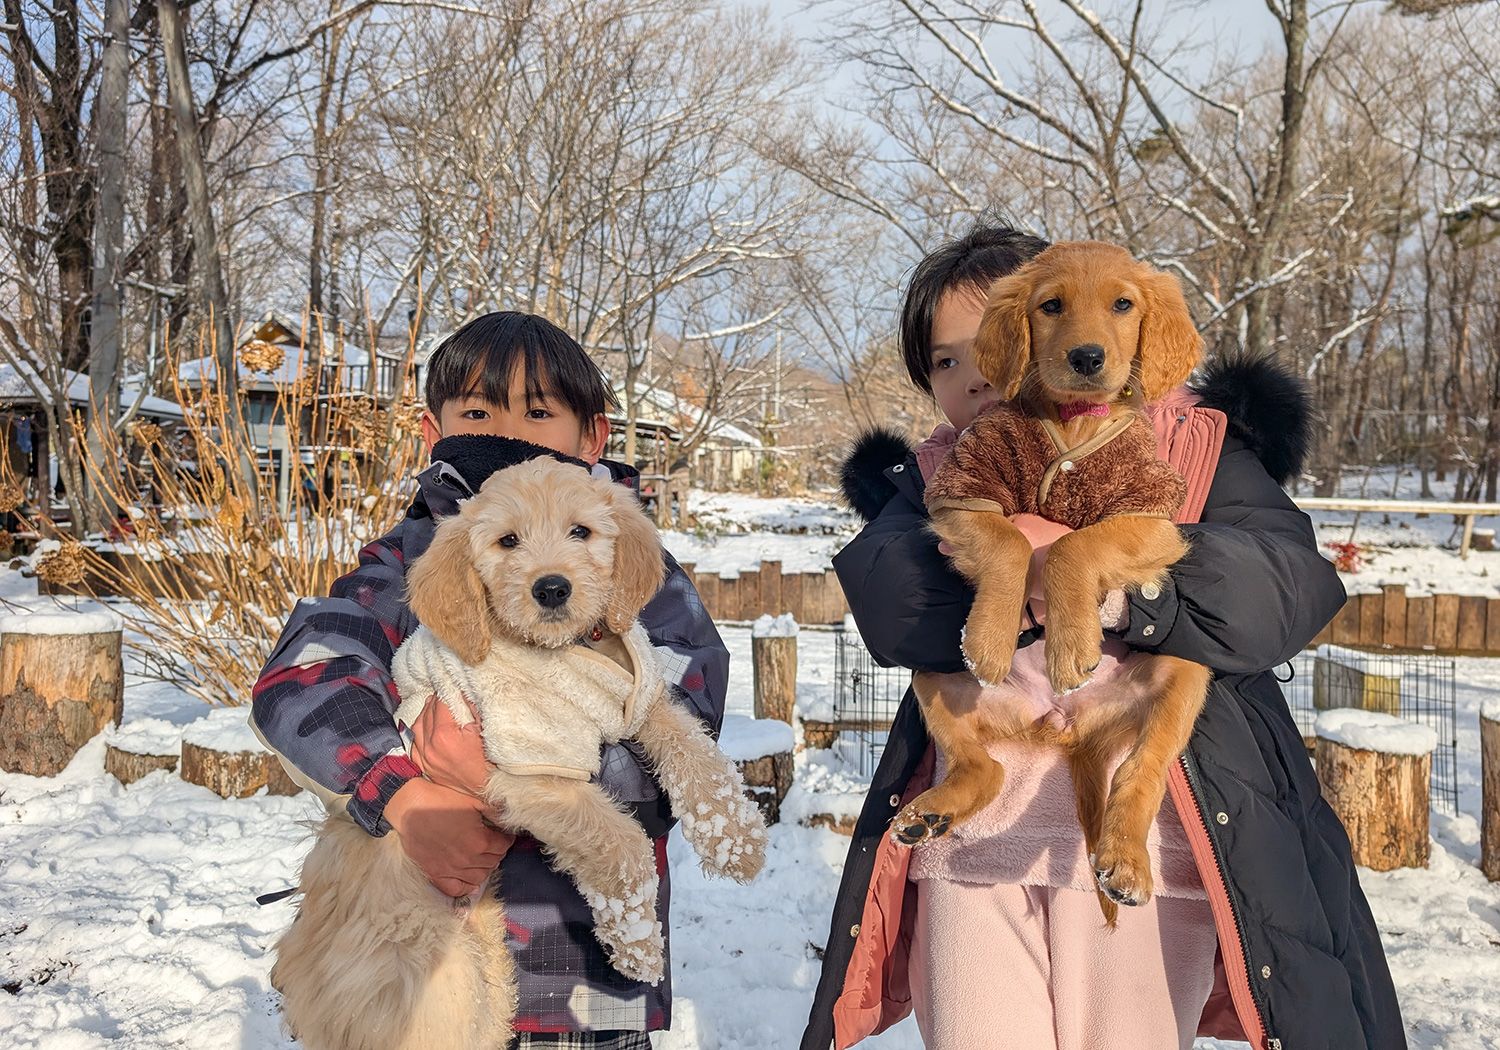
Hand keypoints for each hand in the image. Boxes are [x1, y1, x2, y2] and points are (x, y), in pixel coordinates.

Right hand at [385, 777, 512, 897]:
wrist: (409, 807)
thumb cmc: (441, 800)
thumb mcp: (473, 801)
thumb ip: (494, 812)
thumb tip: (507, 818)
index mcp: (479, 841)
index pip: (503, 846)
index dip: (506, 838)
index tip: (505, 834)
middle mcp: (467, 859)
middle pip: (493, 861)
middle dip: (497, 852)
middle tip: (495, 844)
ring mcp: (451, 869)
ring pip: (478, 877)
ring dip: (485, 868)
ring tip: (484, 858)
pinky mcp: (435, 874)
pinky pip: (455, 889)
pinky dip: (466, 887)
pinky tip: (470, 881)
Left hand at [408, 695, 492, 799]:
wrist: (489, 788)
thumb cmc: (491, 760)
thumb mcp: (485, 728)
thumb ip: (471, 707)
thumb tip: (462, 690)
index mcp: (444, 735)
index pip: (440, 703)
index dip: (447, 691)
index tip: (452, 684)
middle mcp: (430, 747)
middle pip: (427, 713)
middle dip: (437, 701)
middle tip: (447, 693)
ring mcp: (425, 759)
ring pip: (417, 727)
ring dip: (426, 714)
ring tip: (436, 707)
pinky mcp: (426, 767)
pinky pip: (415, 745)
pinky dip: (419, 733)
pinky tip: (428, 727)